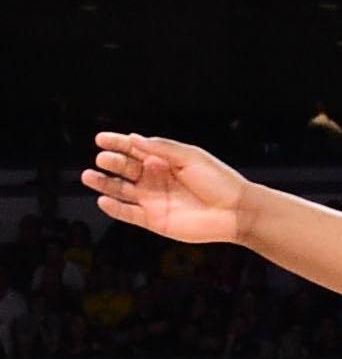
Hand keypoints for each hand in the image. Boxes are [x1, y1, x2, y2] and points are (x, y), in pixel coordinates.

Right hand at [82, 132, 251, 243]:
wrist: (234, 211)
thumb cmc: (218, 180)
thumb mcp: (191, 157)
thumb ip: (162, 149)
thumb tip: (134, 138)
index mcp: (166, 160)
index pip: (136, 149)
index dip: (118, 143)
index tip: (100, 138)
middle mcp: (156, 178)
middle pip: (126, 168)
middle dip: (113, 162)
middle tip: (102, 158)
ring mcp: (153, 199)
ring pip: (121, 190)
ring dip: (104, 183)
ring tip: (89, 175)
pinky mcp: (153, 220)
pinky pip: (128, 213)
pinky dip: (114, 207)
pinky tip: (103, 199)